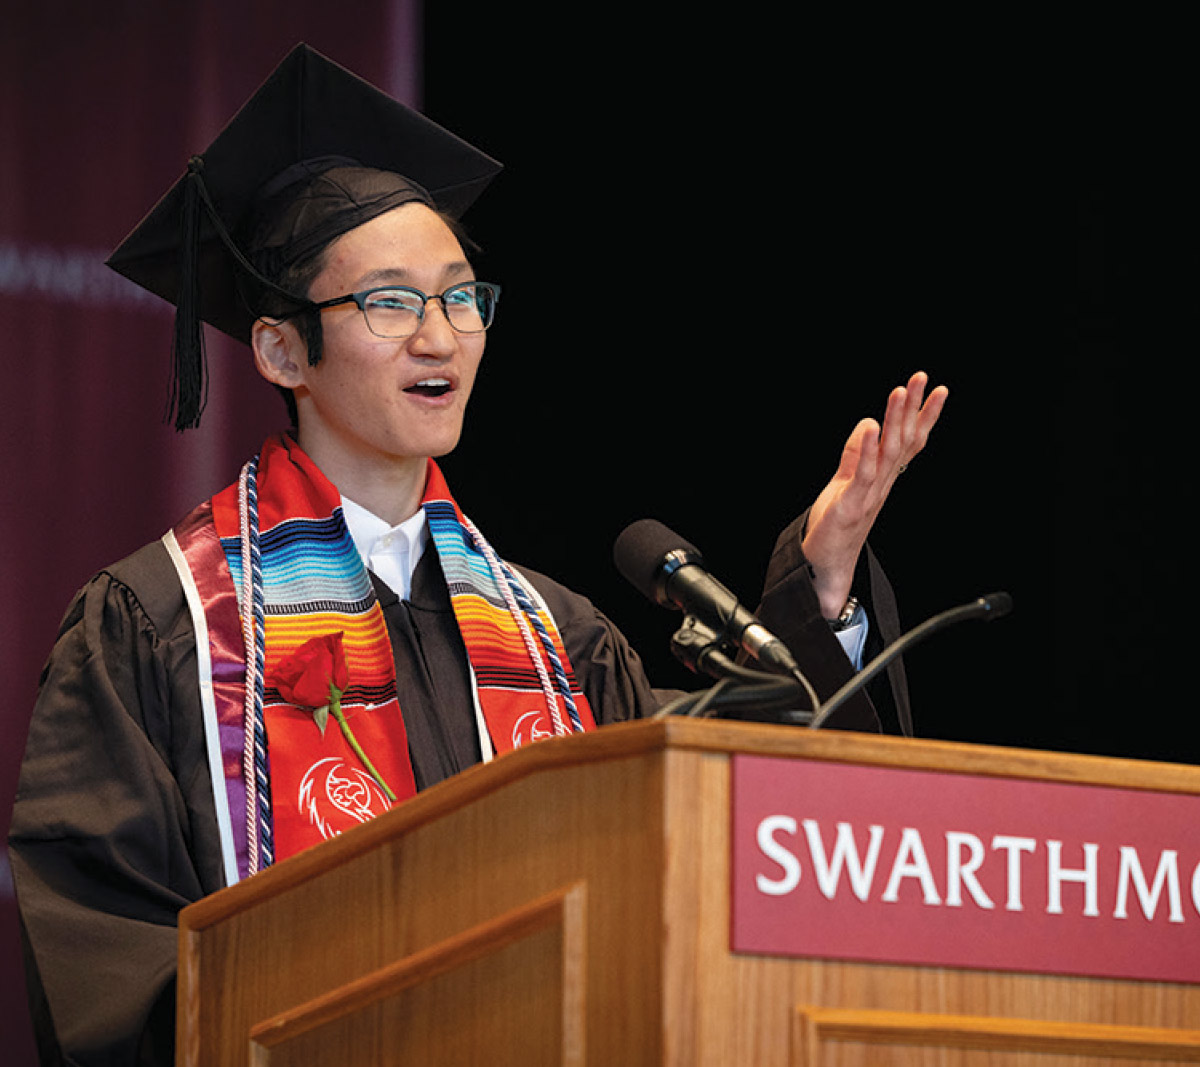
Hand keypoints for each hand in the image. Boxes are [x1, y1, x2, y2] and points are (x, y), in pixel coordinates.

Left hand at [801, 371, 948, 617]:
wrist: (826, 565)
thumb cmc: (835, 524)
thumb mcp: (845, 480)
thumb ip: (857, 453)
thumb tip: (868, 422)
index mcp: (884, 476)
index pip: (909, 441)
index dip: (924, 416)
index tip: (938, 389)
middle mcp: (883, 483)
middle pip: (903, 440)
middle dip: (913, 408)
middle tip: (922, 378)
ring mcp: (870, 493)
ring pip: (888, 452)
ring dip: (895, 421)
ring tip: (900, 392)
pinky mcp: (852, 504)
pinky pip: (863, 473)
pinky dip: (868, 449)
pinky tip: (872, 425)